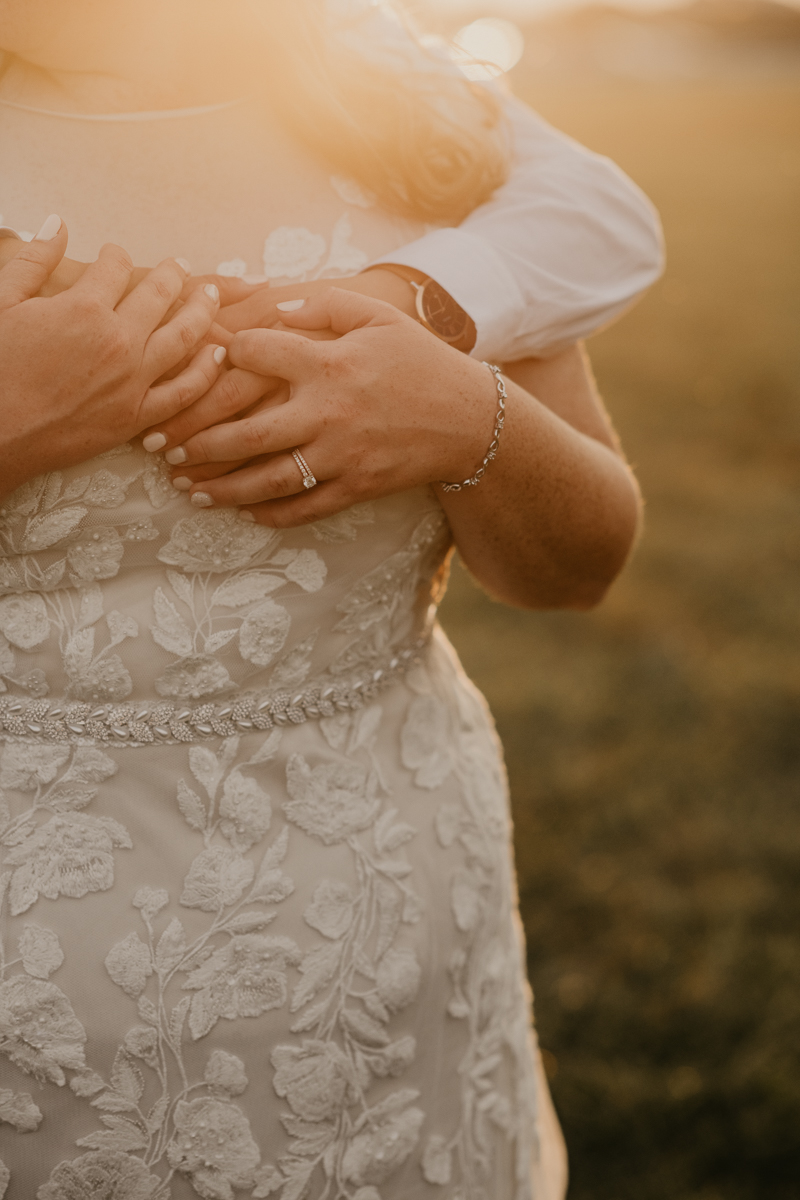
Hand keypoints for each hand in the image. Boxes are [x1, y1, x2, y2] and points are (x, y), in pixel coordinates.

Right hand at [0, 217, 225, 497]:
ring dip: (202, 310)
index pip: (116, 266)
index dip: (115, 256)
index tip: (114, 256)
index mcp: (85, 307)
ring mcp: (133, 381)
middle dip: (172, 274)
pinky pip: (184, 392)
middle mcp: (118, 341)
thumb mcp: (2, 302)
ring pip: (183, 336)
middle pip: (160, 295)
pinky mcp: (136, 416)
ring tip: (211, 295)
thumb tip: (58, 225)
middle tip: (180, 266)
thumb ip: (33, 261)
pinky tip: (217, 356)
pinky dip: (204, 371)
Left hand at [148, 288, 496, 525]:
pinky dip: (271, 514)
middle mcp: (328, 412)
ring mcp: (341, 456)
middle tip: (165, 449)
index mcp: (328, 363)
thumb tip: (276, 303)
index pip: (255, 355)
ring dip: (222, 487)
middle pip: (247, 432)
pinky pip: (305, 507)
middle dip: (200, 442)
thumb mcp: (378, 317)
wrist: (470, 420)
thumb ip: (325, 305)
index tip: (197, 360)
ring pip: (268, 479)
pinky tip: (245, 513)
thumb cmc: (420, 362)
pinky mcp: (356, 488)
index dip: (221, 353)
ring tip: (189, 490)